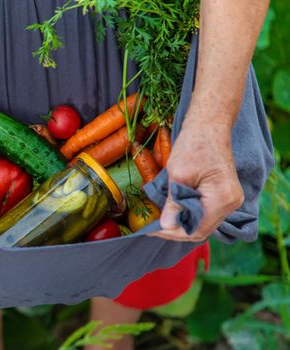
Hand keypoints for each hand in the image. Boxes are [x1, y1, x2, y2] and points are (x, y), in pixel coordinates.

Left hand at [150, 116, 243, 241]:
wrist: (208, 125)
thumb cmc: (193, 145)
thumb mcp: (177, 175)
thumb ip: (173, 203)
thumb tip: (166, 226)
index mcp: (222, 199)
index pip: (196, 229)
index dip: (172, 233)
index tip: (151, 230)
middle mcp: (231, 203)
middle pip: (201, 229)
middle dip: (175, 230)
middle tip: (153, 227)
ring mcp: (229, 199)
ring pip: (202, 222)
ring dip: (181, 223)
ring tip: (160, 221)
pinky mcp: (223, 194)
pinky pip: (205, 212)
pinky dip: (188, 214)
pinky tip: (172, 211)